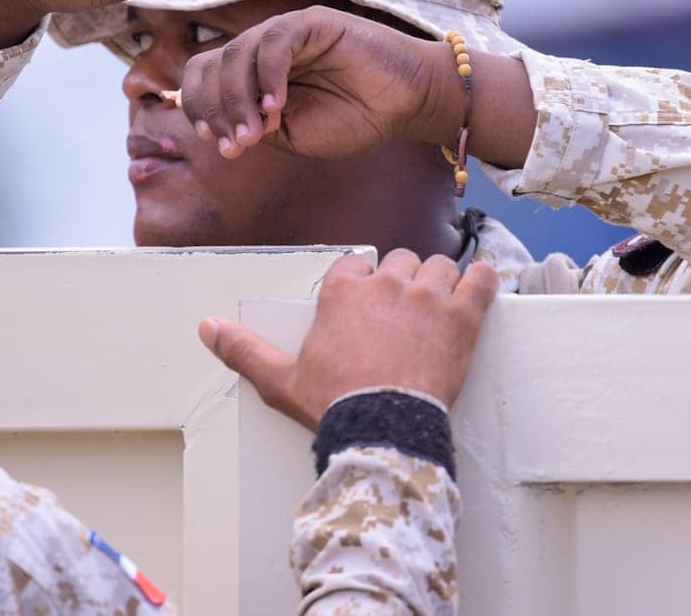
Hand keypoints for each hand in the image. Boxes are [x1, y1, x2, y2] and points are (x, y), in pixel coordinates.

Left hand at [178, 5, 451, 160]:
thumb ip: (256, 127)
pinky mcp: (313, 23)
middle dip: (218, 108)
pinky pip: (275, 42)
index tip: (214, 141)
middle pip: (213, 64)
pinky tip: (275, 106)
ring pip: (237, 53)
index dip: (199, 106)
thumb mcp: (293, 136)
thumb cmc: (353, 119)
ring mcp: (287, 33)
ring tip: (257, 132)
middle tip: (238, 144)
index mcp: (253, 75)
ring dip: (239, 98)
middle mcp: (263, 50)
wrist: (405, 105)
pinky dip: (268, 76)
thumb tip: (221, 130)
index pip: (205, 76)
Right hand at [197, 250, 500, 430]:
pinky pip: (482, 279)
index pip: (354, 265)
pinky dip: (483, 282)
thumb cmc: (332, 404)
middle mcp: (385, 284)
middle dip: (401, 282)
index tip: (364, 304)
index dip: (361, 283)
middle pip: (399, 261)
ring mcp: (426, 296)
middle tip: (402, 314)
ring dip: (439, 283)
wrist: (382, 428)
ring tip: (437, 309)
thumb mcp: (279, 379)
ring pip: (439, 266)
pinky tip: (478, 291)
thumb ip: (243, 349)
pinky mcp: (462, 315)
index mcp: (342, 292)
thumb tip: (207, 327)